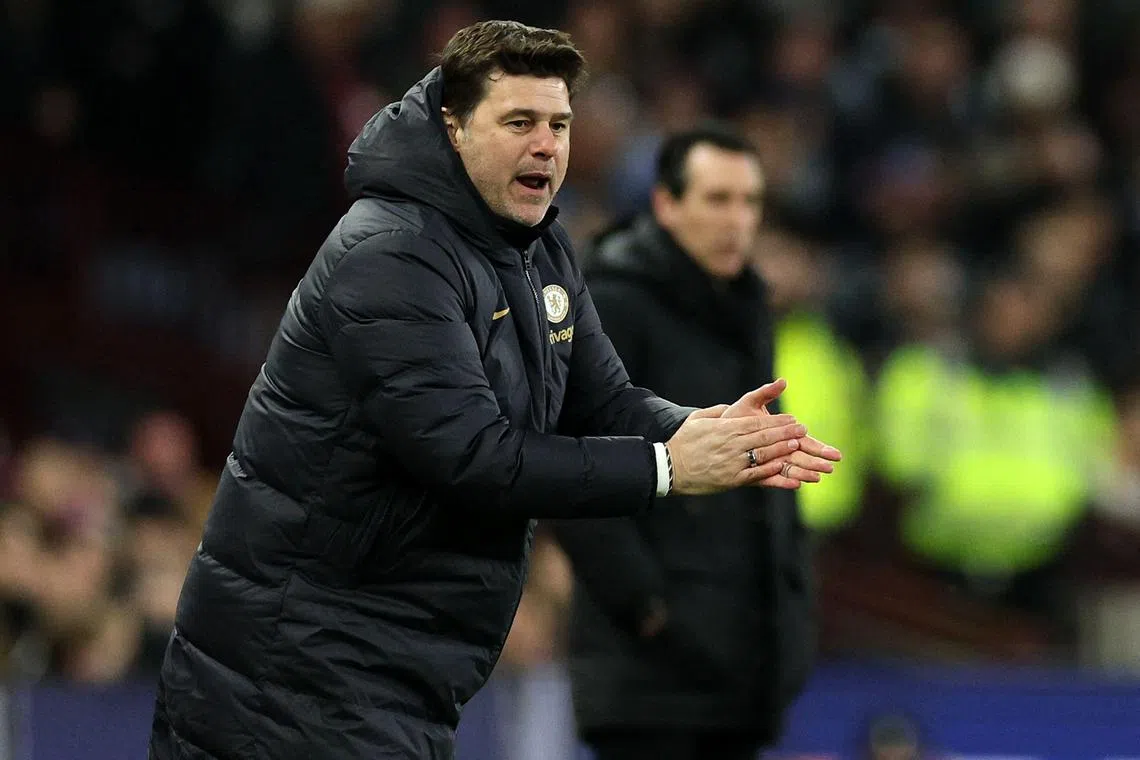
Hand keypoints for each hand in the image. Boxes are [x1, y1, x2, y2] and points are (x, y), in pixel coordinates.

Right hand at [665, 405, 806, 494]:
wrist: (669, 467)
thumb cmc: (682, 442)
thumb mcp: (697, 420)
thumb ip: (716, 412)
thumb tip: (728, 407)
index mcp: (724, 428)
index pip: (757, 423)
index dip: (777, 421)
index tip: (792, 419)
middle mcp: (731, 444)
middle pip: (764, 436)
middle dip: (786, 433)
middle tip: (803, 429)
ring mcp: (732, 462)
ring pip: (763, 454)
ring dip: (783, 449)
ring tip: (799, 445)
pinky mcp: (731, 479)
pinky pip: (755, 474)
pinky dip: (770, 470)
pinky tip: (783, 467)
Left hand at [722, 378, 842, 489]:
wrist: (717, 432)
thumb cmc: (736, 416)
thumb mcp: (751, 402)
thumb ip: (767, 392)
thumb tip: (782, 380)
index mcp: (781, 434)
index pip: (805, 442)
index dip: (820, 448)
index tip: (834, 453)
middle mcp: (778, 450)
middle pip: (802, 457)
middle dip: (817, 462)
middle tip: (831, 468)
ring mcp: (768, 462)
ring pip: (791, 469)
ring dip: (805, 473)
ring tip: (817, 477)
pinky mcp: (756, 472)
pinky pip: (772, 479)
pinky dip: (784, 481)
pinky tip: (796, 484)